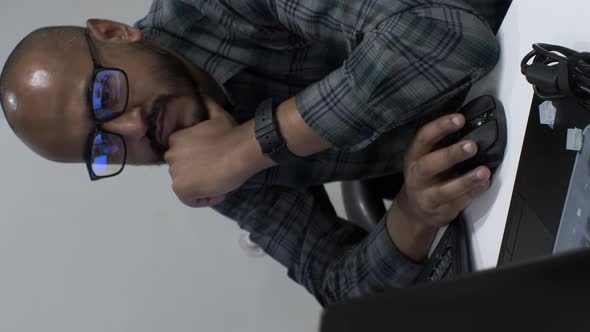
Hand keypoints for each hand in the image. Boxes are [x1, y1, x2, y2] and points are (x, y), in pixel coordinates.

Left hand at [164, 99, 254, 206]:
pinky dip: (205, 199)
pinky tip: (220, 191)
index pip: (183, 156)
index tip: (216, 161)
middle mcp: (170, 155)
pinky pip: (191, 200)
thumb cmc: (231, 134)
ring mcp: (174, 172)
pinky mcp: (182, 188)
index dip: (199, 161)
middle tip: (220, 172)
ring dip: (203, 186)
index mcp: (175, 139)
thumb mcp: (217, 115)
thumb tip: (203, 93)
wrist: (240, 150)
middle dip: (200, 173)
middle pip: (184, 171)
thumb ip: (207, 106)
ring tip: (221, 181)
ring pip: (187, 186)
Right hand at [394, 113, 490, 229]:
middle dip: (450, 155)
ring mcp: (426, 196)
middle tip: (471, 146)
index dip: (440, 127)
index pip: (423, 138)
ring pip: (444, 190)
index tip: (460, 118)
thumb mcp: (425, 157)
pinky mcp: (440, 211)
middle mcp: (416, 176)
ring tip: (484, 171)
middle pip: (428, 165)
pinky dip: (472, 193)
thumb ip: (441, 144)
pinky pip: (458, 203)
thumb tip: (471, 124)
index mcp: (413, 157)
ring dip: (465, 180)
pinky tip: (484, 184)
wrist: (415, 210)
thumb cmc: (426, 176)